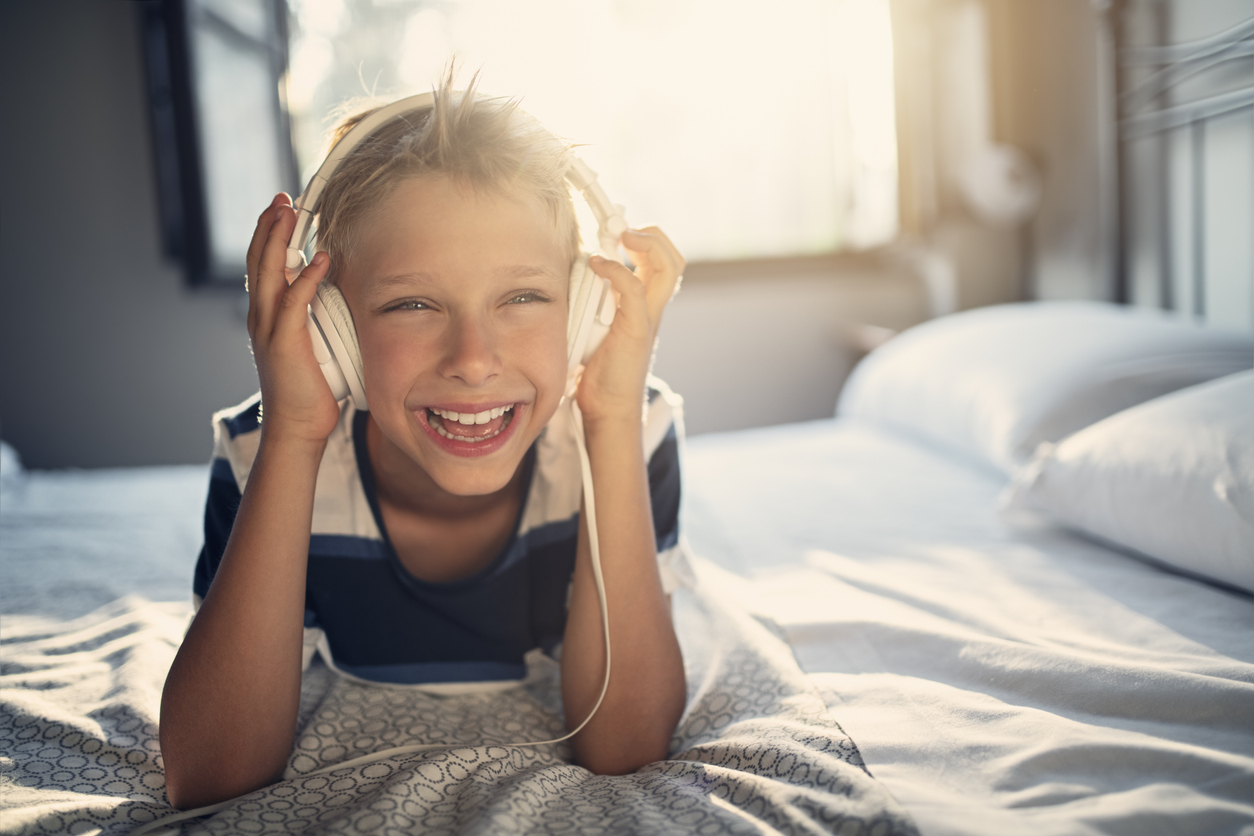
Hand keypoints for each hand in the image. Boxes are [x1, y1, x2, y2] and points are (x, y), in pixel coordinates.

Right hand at [245, 193, 339, 446]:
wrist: (296, 427)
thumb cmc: (309, 390)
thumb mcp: (311, 345)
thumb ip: (315, 320)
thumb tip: (335, 299)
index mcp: (266, 316)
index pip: (262, 266)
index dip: (269, 235)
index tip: (282, 210)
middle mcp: (261, 317)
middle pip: (258, 260)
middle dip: (269, 226)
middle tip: (282, 199)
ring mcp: (269, 329)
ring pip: (268, 273)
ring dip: (279, 240)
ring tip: (289, 212)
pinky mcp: (284, 343)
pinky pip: (294, 302)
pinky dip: (308, 278)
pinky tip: (320, 259)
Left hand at [574, 227, 684, 425]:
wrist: (607, 411)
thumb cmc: (597, 375)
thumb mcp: (592, 331)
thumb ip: (589, 307)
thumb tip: (565, 282)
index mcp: (645, 308)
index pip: (661, 263)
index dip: (646, 239)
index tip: (617, 228)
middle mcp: (653, 309)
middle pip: (674, 258)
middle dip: (652, 234)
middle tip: (623, 228)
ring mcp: (649, 318)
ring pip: (668, 265)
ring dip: (645, 242)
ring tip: (620, 235)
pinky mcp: (638, 329)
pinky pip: (634, 288)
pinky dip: (616, 268)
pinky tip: (595, 264)